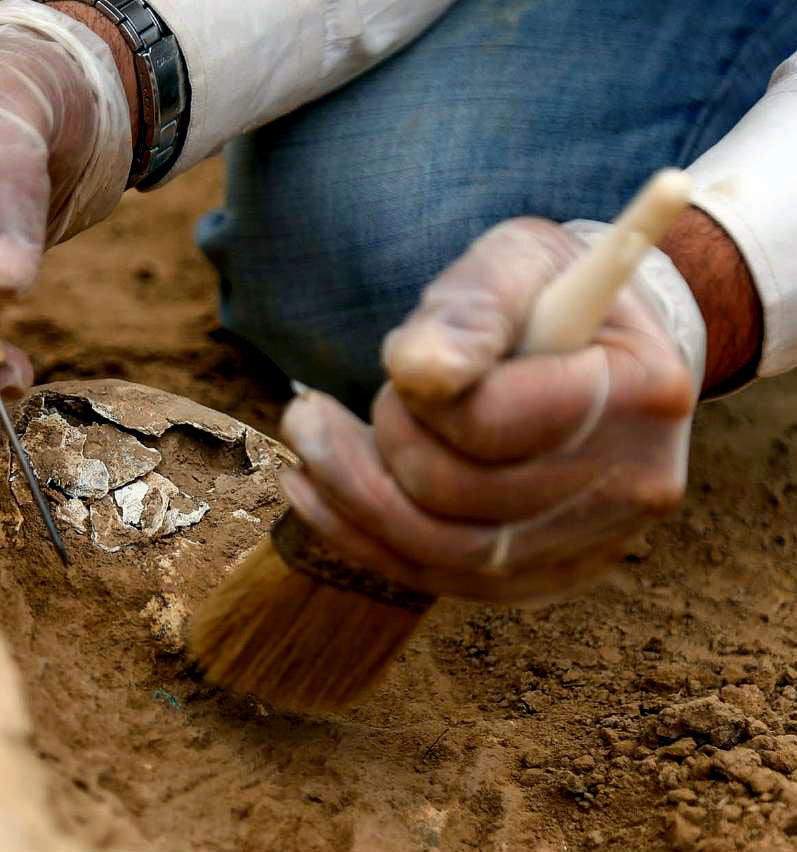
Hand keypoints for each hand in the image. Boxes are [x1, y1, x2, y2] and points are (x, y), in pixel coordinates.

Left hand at [279, 218, 700, 602]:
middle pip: (461, 499)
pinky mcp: (549, 575)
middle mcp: (631, 485)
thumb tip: (416, 369)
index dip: (419, 401)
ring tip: (304, 446)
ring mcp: (595, 544)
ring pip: (443, 555)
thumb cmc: (554, 298)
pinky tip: (315, 494)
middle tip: (323, 408)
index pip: (494, 424)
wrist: (611, 350)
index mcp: (640, 393)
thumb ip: (469, 308)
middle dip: (373, 449)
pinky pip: (441, 579)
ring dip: (351, 500)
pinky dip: (363, 539)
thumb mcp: (516, 261)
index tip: (396, 362)